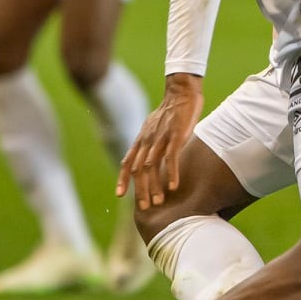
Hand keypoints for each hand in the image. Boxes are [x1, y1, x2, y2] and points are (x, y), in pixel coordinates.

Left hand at [117, 74, 203, 209]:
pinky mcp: (176, 136)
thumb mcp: (155, 127)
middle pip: (138, 170)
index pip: (127, 162)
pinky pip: (171, 158)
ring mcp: (161, 138)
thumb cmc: (171, 111)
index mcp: (141, 139)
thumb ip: (151, 142)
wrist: (181, 92)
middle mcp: (147, 140)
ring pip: (152, 167)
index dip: (122, 179)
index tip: (120, 195)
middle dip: (140, 190)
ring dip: (154, 186)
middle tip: (144, 207)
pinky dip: (171, 174)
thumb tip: (151, 156)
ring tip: (158, 202)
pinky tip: (173, 187)